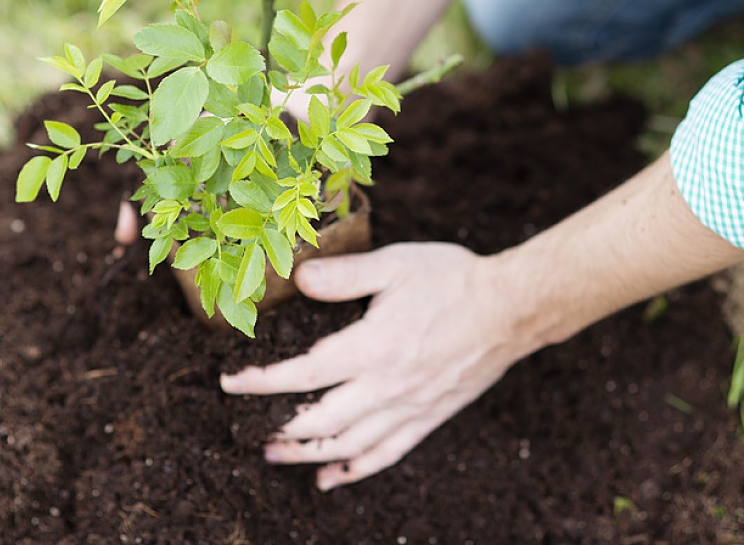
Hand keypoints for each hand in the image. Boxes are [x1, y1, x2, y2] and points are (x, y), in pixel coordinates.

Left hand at [219, 242, 533, 489]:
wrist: (512, 308)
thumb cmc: (453, 280)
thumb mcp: (395, 264)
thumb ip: (344, 275)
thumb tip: (298, 279)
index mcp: (372, 348)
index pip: (302, 374)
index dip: (261, 382)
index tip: (231, 383)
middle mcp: (387, 387)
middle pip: (319, 421)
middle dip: (277, 426)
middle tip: (247, 426)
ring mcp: (409, 409)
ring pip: (347, 446)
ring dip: (306, 455)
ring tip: (276, 454)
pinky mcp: (429, 419)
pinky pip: (386, 455)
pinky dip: (354, 471)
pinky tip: (331, 479)